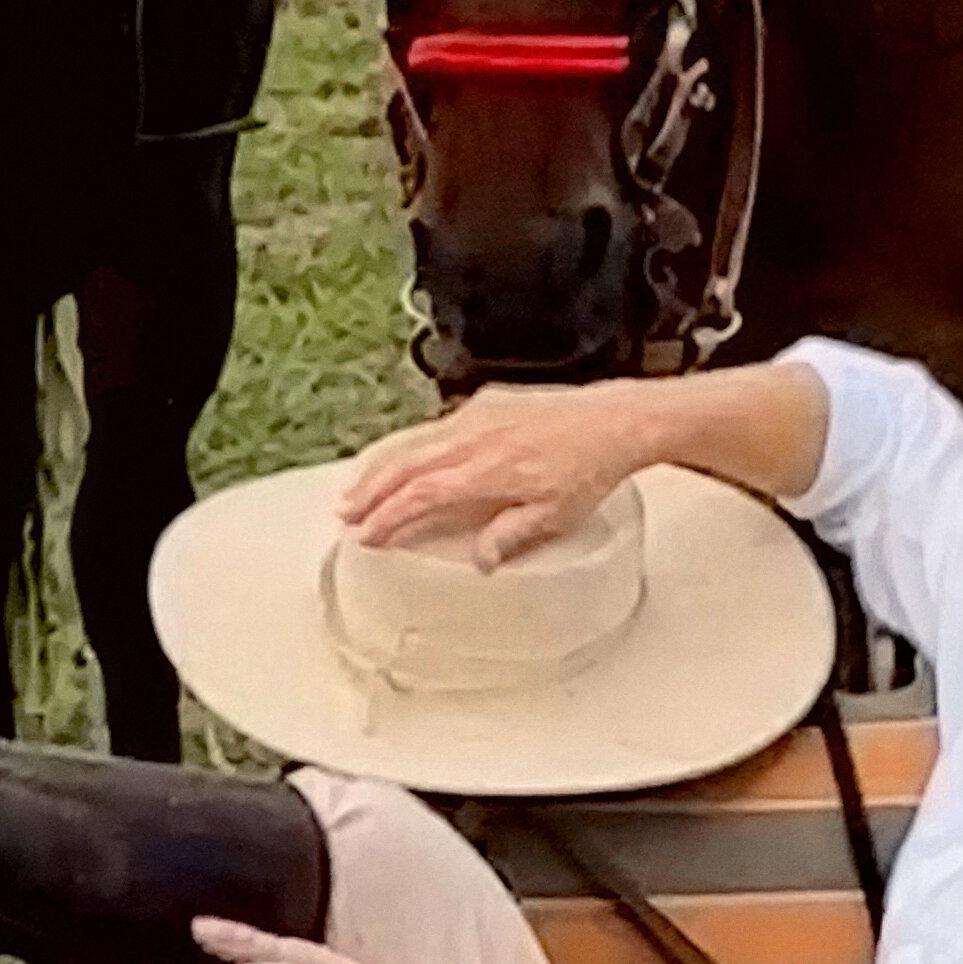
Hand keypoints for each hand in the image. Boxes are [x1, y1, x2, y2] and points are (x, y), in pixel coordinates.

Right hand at [336, 380, 635, 570]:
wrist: (616, 419)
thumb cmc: (589, 468)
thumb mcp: (555, 515)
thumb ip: (512, 536)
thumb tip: (479, 560)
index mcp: (486, 470)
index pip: (421, 495)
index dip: (389, 517)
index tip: (368, 537)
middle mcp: (474, 438)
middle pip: (406, 465)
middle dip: (371, 491)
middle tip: (346, 515)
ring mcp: (479, 415)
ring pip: (416, 442)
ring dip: (384, 467)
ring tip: (360, 489)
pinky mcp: (489, 403)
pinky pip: (437, 426)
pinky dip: (411, 446)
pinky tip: (404, 458)